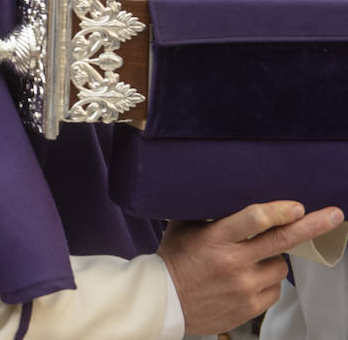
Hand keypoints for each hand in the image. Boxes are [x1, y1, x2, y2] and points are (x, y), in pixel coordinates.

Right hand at [159, 200, 342, 333]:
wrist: (166, 301)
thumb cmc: (175, 259)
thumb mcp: (184, 227)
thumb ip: (209, 211)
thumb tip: (230, 190)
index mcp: (215, 238)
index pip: (254, 220)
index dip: (280, 211)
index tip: (298, 206)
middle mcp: (232, 262)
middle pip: (281, 241)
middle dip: (312, 226)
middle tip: (334, 215)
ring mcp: (244, 287)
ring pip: (280, 267)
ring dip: (272, 260)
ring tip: (250, 261)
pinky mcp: (250, 307)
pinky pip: (275, 290)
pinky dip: (266, 282)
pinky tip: (248, 280)